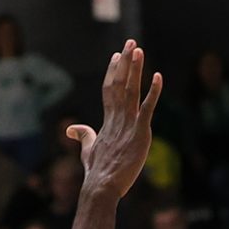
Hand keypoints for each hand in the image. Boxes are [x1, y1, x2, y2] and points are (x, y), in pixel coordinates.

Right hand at [66, 39, 162, 196]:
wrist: (101, 186)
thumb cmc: (96, 171)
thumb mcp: (88, 150)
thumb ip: (83, 135)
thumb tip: (70, 129)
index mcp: (107, 120)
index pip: (110, 89)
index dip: (114, 71)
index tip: (117, 55)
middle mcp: (117, 117)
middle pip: (120, 83)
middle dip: (125, 62)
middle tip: (130, 42)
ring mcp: (128, 124)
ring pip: (132, 90)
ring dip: (135, 69)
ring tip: (138, 50)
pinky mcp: (140, 132)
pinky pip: (148, 108)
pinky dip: (154, 92)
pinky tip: (158, 76)